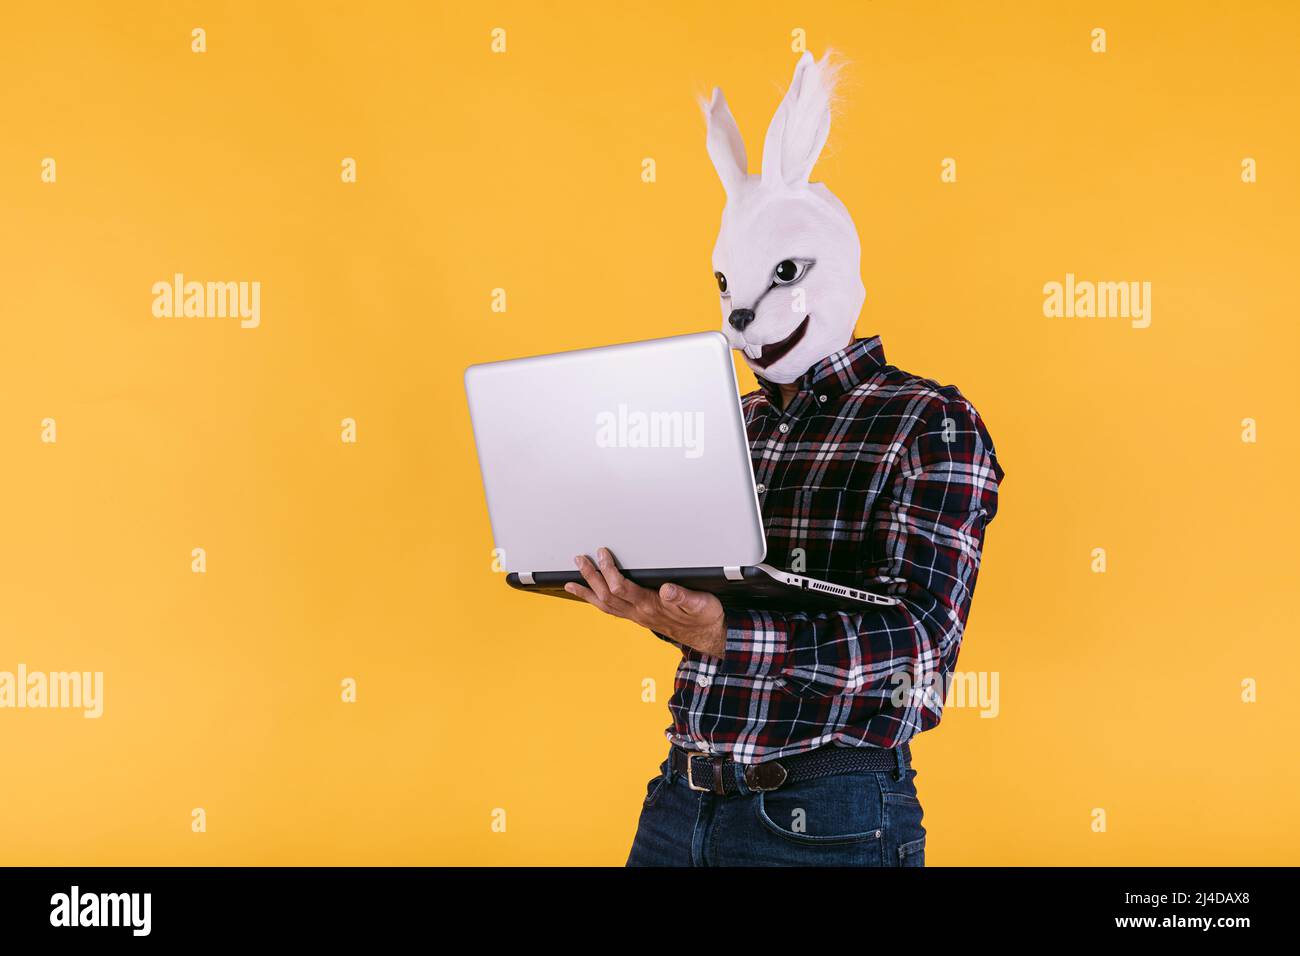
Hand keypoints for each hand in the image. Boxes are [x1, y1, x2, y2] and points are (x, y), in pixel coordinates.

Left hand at [565, 548, 725, 657]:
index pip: (621, 587)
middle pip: (606, 595)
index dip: (609, 570)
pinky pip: (611, 610)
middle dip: (591, 576)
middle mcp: (639, 612)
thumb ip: (683, 597)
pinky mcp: (637, 617)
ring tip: (572, 581)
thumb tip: (667, 589)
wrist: (707, 635)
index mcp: (651, 606)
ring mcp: (636, 616)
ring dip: (588, 591)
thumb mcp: (700, 604)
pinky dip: (596, 602)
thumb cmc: (703, 617)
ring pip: (605, 605)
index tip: (603, 554)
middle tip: (580, 560)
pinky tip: (591, 596)